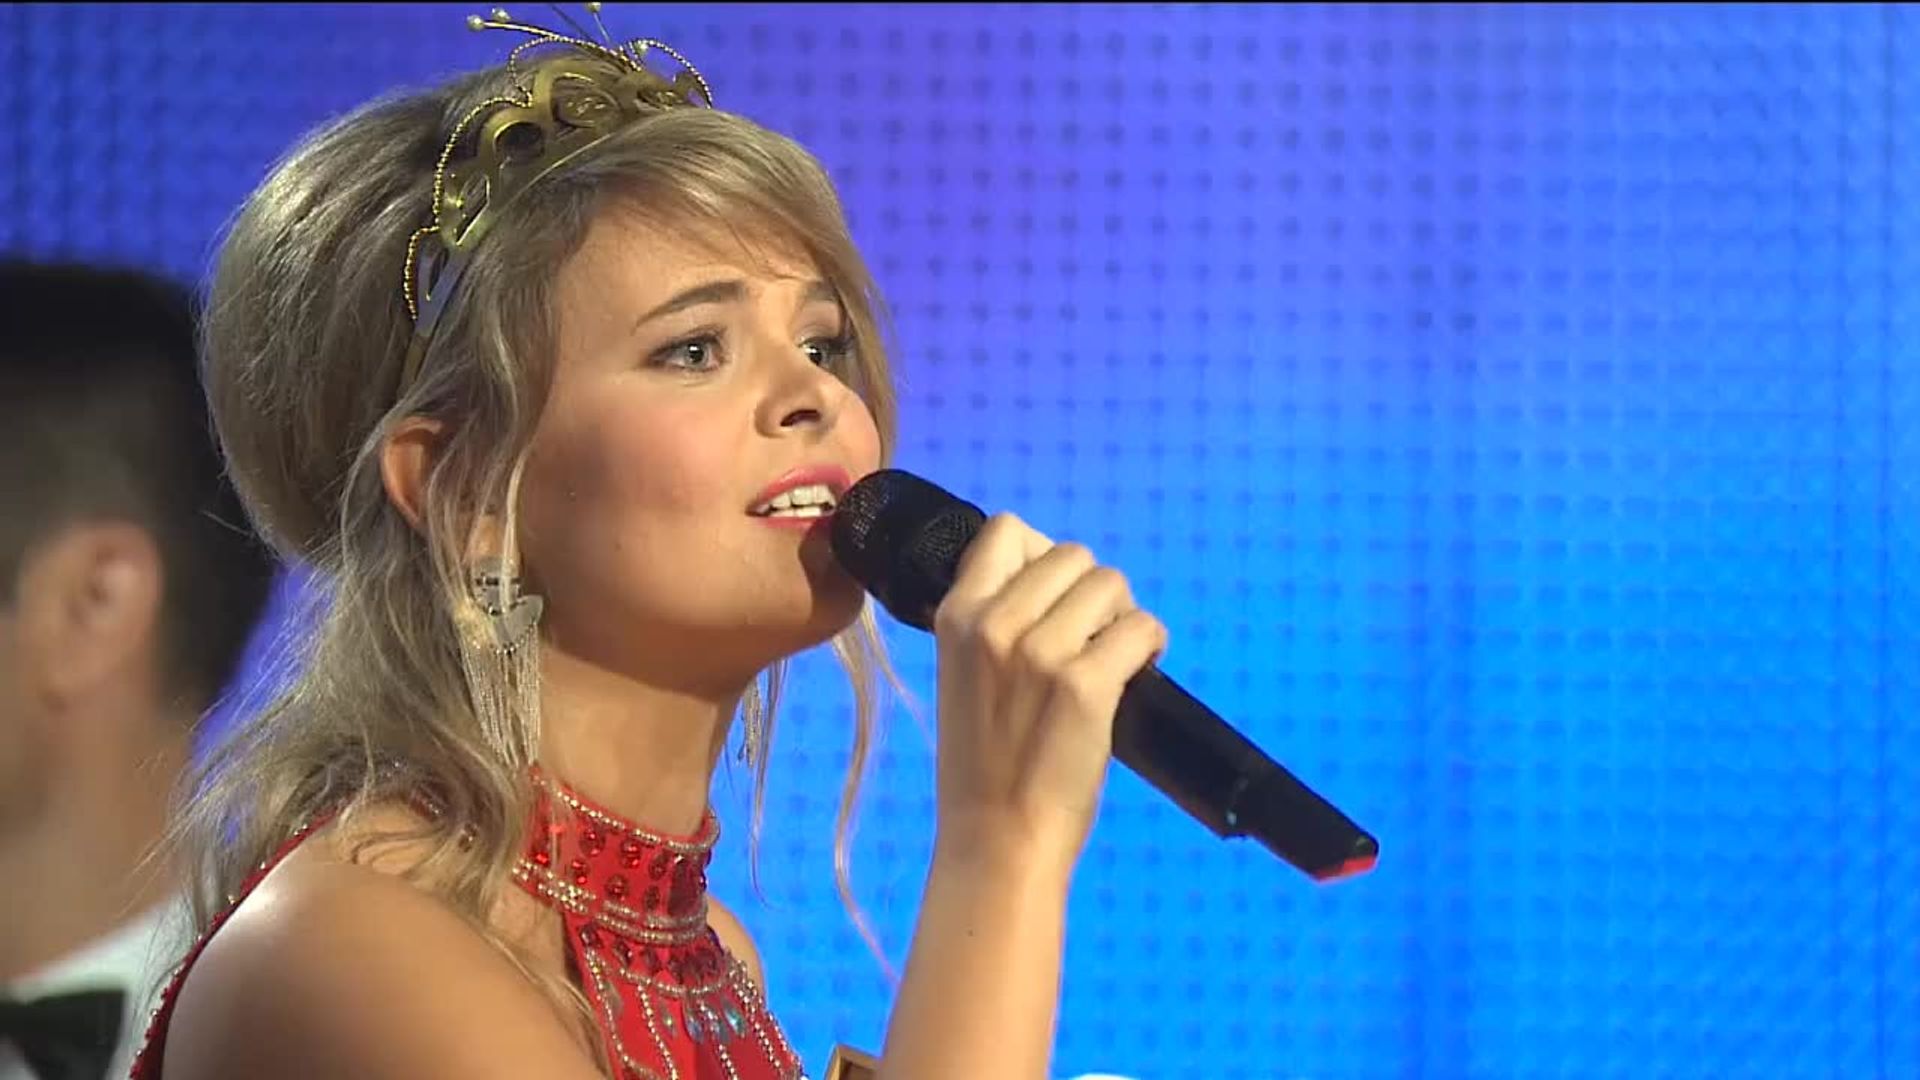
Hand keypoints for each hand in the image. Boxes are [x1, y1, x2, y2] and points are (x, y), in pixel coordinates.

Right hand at [928, 512, 1168, 870]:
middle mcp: (995, 622)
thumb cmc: (981, 766)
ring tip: (1114, 656)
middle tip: (1090, 639)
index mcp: (956, 616)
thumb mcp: (961, 675)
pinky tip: (1138, 671)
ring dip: (1122, 616)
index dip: (1040, 556)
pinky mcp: (1087, 684)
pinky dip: (1150, 644)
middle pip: (1072, 554)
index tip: (1052, 600)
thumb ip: (991, 624)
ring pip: (1111, 583)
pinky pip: (1142, 627)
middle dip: (1092, 591)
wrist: (997, 839)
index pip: (1007, 529)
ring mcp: (1042, 652)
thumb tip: (1046, 585)